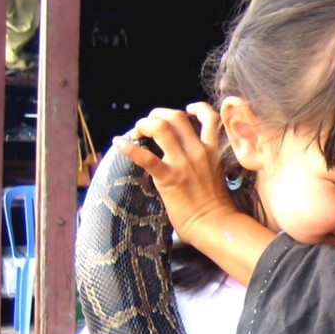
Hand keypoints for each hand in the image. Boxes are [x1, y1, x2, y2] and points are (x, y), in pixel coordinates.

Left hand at [112, 103, 237, 245]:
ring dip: (145, 124)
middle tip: (150, 124)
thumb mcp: (216, 174)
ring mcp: (184, 164)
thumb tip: (187, 157)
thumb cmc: (217, 206)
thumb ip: (203, 160)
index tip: (184, 112)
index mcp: (212, 151)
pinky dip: (128, 148)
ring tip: (138, 132)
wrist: (216, 225)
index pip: (209, 117)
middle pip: (176, 117)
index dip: (194, 108)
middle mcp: (198, 151)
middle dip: (158, 115)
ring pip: (161, 127)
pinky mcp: (169, 178)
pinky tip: (117, 143)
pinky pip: (145, 157)